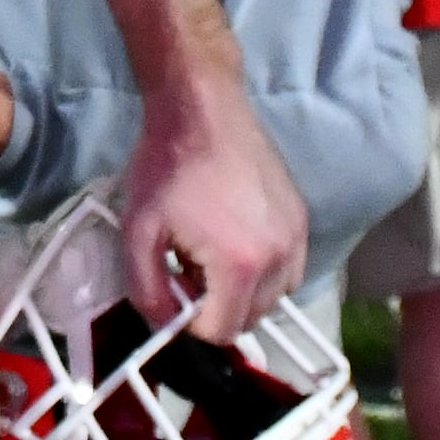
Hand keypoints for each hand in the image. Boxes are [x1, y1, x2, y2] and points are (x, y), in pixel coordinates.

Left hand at [118, 77, 309, 341]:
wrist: (203, 107)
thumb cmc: (168, 164)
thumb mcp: (138, 229)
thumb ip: (147, 288)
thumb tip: (163, 324)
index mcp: (241, 265)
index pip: (221, 331)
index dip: (190, 321)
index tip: (173, 286)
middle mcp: (281, 257)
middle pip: (249, 319)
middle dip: (215, 307)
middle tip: (186, 268)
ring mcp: (297, 237)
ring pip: (273, 297)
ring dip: (241, 292)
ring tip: (210, 253)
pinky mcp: (302, 218)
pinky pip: (288, 269)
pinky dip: (263, 270)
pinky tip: (235, 238)